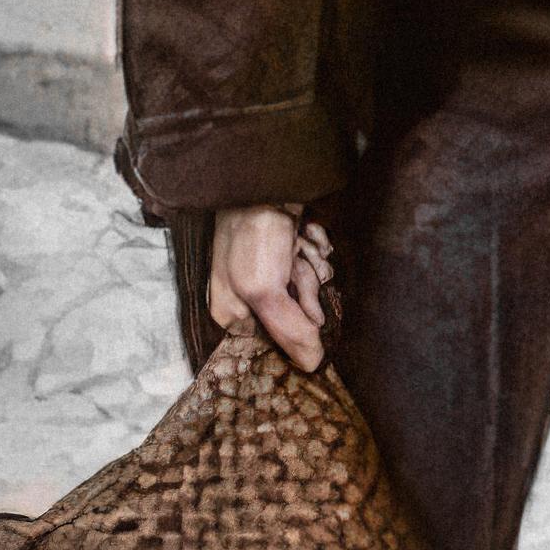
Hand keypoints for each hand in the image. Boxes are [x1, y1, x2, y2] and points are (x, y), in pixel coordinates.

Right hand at [210, 205, 333, 372]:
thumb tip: (313, 366)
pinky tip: (305, 231)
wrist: (264, 183)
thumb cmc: (253, 237)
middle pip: (299, 309)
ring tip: (297, 242)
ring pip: (310, 282)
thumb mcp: (265, 290)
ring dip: (312, 261)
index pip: (278, 340)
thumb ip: (289, 331)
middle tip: (294, 262)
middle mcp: (250, 296)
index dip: (297, 321)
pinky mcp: (288, 251)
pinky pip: (315, 260)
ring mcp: (271, 272)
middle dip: (304, 283)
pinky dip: (315, 245)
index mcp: (233, 315)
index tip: (295, 298)